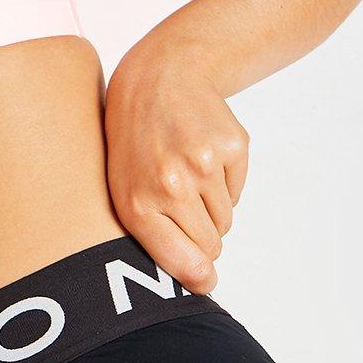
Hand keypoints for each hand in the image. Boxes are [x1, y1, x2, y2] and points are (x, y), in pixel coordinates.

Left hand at [101, 47, 248, 294]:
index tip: (206, 281)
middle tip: (184, 209)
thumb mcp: (124, 192)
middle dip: (202, 238)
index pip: (183, 263)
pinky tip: (202, 159)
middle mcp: (171, 186)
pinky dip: (225, 185)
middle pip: (210, 246)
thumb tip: (202, 281)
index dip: (200, 278)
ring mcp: (203, 164)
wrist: (158, 80)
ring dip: (212, 210)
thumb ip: (155, 239)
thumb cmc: (136, 146)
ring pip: (225, 221)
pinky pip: (237, 193)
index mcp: (138, 204)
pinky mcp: (232, 147)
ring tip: (188, 177)